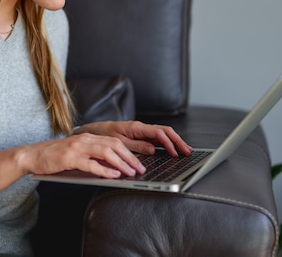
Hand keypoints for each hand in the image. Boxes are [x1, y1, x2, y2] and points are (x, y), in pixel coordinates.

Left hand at [73, 121, 192, 157]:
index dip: (169, 143)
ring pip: (163, 133)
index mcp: (136, 128)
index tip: (175, 153)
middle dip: (178, 141)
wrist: (93, 131)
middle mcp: (141, 127)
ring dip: (175, 141)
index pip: (159, 133)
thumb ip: (136, 146)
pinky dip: (168, 142)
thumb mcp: (118, 143)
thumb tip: (153, 149)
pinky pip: (157, 137)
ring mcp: (141, 130)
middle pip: (165, 131)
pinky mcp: (140, 135)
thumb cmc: (104, 136)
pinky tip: (173, 148)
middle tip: (188, 151)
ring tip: (185, 150)